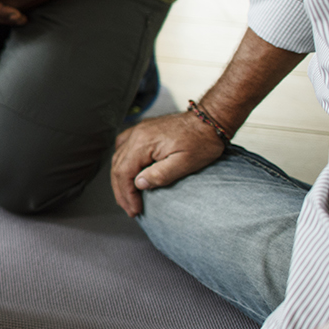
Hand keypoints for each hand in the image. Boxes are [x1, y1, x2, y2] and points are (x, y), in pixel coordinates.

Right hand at [111, 112, 226, 216]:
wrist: (210, 119)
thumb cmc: (202, 141)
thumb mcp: (185, 163)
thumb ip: (160, 174)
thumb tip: (139, 184)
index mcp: (143, 142)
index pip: (124, 172)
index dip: (126, 194)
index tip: (134, 209)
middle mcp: (137, 134)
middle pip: (117, 166)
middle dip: (122, 191)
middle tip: (130, 209)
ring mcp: (139, 131)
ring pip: (118, 157)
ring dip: (120, 179)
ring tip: (127, 196)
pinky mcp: (144, 130)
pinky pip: (123, 147)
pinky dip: (122, 162)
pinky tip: (127, 171)